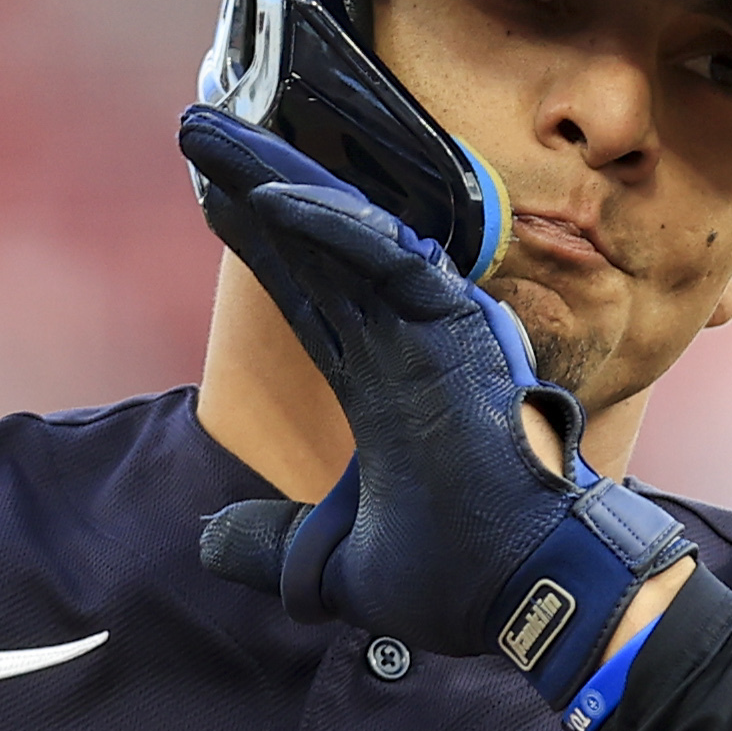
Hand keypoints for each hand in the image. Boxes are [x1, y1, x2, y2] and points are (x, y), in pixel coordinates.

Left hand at [181, 108, 693, 727]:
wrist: (533, 601)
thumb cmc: (465, 581)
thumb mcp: (342, 571)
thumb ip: (276, 547)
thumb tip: (207, 540)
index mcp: (387, 385)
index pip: (312, 292)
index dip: (263, 243)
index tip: (211, 196)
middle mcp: (408, 344)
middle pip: (317, 244)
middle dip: (255, 185)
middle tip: (199, 129)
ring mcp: (435, 333)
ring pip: (346, 232)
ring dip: (276, 180)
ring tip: (212, 137)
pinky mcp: (458, 334)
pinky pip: (387, 261)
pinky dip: (332, 226)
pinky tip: (269, 197)